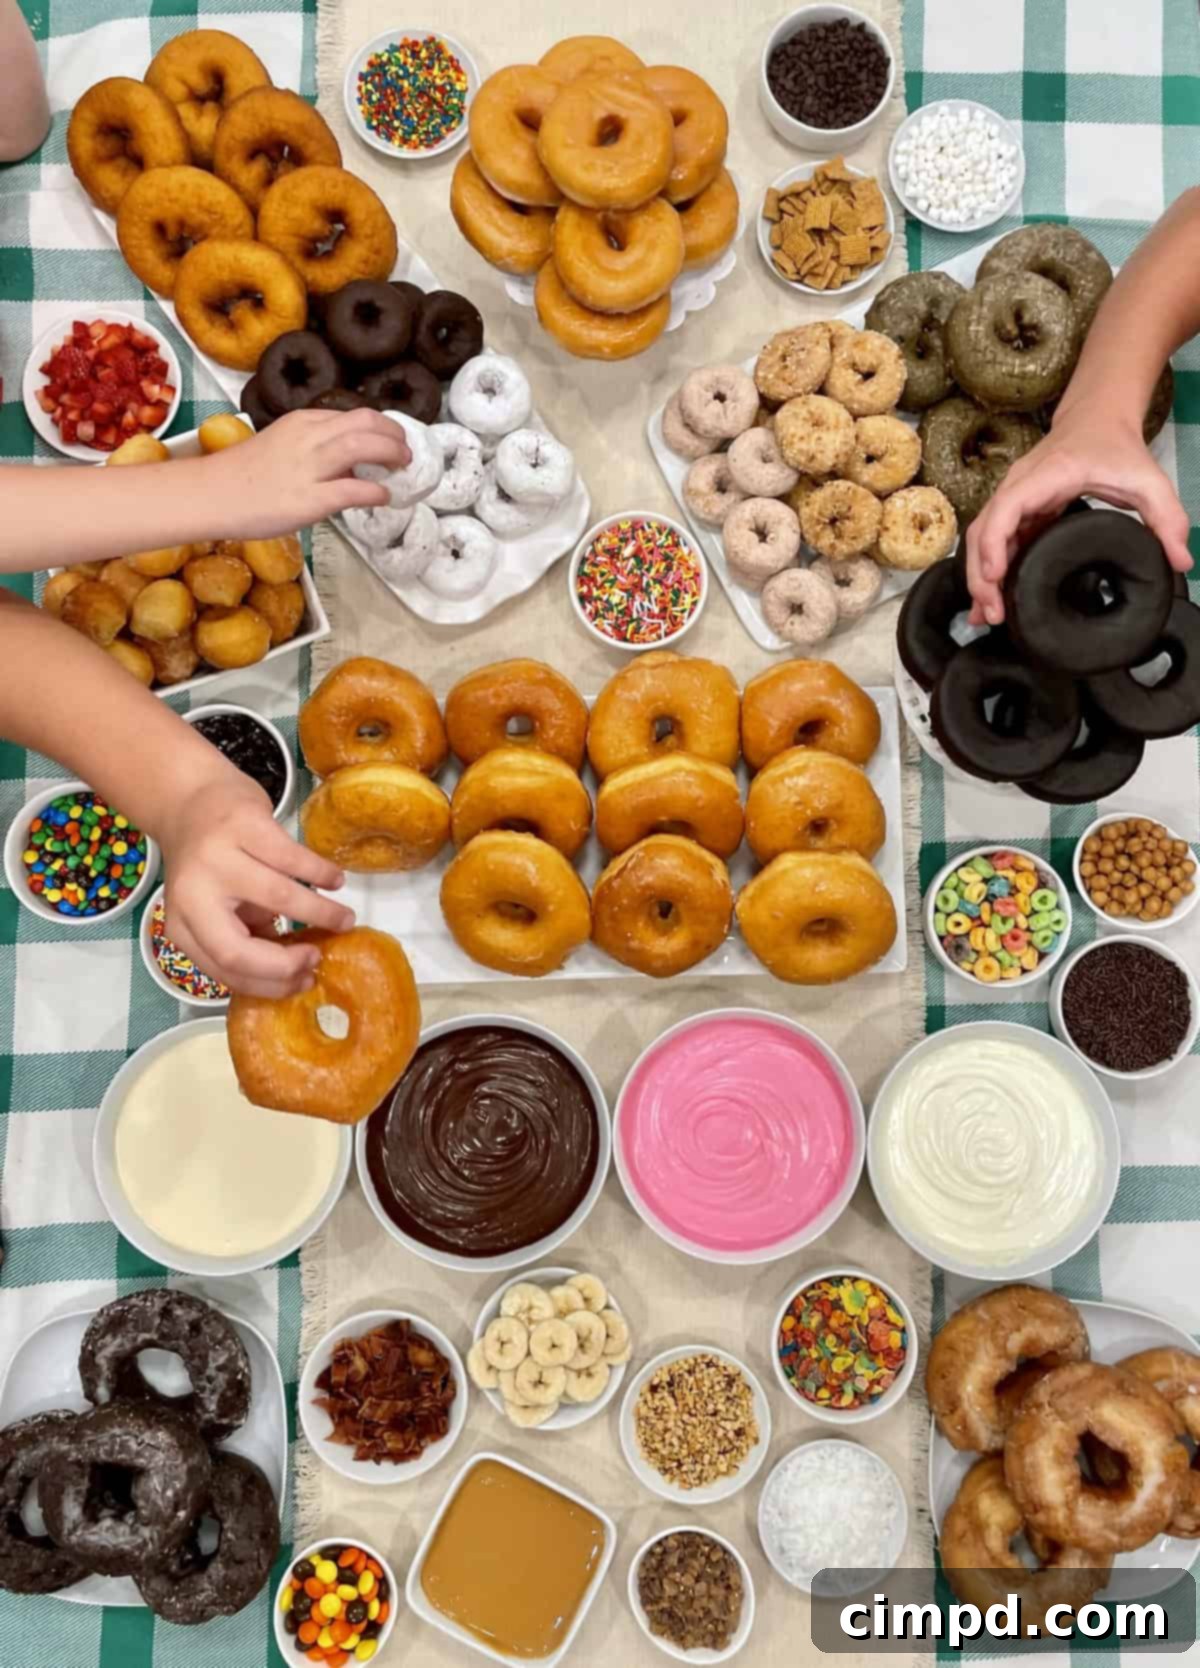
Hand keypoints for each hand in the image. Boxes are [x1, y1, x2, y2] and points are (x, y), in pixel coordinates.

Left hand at [158, 769, 354, 997]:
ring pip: (278, 897)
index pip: (226, 969)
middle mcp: (191, 895)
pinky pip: (293, 857)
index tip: (304, 979)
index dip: (271, 983)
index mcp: (182, 924)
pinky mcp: (243, 824)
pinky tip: (335, 881)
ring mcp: (216, 857)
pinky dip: (321, 874)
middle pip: (236, 950)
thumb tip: (296, 966)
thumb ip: (247, 935)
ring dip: (320, 913)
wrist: (190, 798)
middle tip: (319, 957)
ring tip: (344, 918)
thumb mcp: (217, 907)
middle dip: (286, 963)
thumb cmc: (210, 862)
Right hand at [210, 407, 412, 537]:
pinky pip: (354, 490)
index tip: (392, 439)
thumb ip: (314, 449)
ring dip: (392, 454)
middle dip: (394, 435)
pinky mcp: (309, 499)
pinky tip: (384, 497)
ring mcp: (310, 467)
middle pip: (366, 422)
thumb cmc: (242, 476)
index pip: (353, 415)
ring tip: (403, 467)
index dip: (380, 427)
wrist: (209, 495)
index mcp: (303, 422)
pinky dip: (376, 492)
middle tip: (406, 452)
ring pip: (364, 446)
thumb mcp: (281, 446)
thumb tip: (348, 465)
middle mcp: (309, 437)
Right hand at [966, 408, 1192, 625]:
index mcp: (1043, 477)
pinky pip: (993, 542)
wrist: (1097, 419)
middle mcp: (1017, 487)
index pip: (1005, 510)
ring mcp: (1013, 499)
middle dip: (980, 576)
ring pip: (981, 540)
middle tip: (992, 614)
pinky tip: (991, 598)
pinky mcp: (1018, 512)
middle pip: (981, 532)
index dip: (994, 544)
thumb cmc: (1116, 446)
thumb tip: (1181, 560)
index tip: (995, 576)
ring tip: (986, 615)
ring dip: (979, 578)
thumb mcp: (1148, 479)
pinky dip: (988, 569)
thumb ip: (1168, 518)